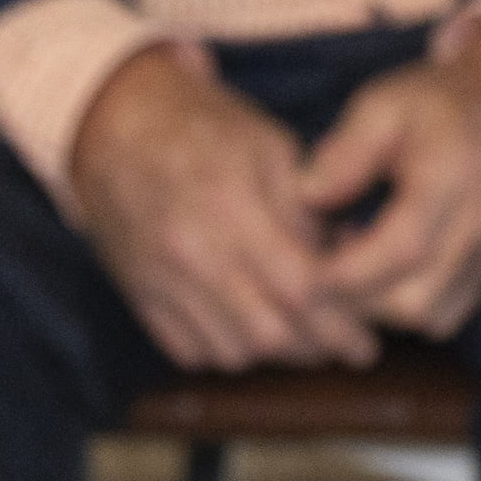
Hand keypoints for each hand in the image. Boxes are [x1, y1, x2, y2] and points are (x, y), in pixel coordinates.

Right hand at [69, 44, 371, 371]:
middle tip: (345, 344)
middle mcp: (191, 252)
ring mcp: (160, 281)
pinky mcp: (139, 297)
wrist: (114, 127)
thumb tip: (341, 262)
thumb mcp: (269, 144)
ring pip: (229, 352)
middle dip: (315, 347)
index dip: (341, 323)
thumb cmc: (203, 126)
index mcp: (231, 205)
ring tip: (303, 336)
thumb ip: (307, 207)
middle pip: (267, 333)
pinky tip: (251, 328)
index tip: (366, 340)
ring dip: (274, 353)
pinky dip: (227, 351)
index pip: (299, 288)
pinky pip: (190, 351)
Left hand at [298, 29, 480, 340]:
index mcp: (452, 177)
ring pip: (431, 318)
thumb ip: (344, 151)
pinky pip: (449, 313)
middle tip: (327, 262)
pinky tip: (388, 270)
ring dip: (383, 307)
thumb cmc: (441, 102)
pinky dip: (411, 307)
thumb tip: (306, 198)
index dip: (344, 271)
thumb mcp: (385, 104)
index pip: (399, 250)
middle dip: (357, 298)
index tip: (307, 260)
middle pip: (414, 302)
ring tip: (357, 263)